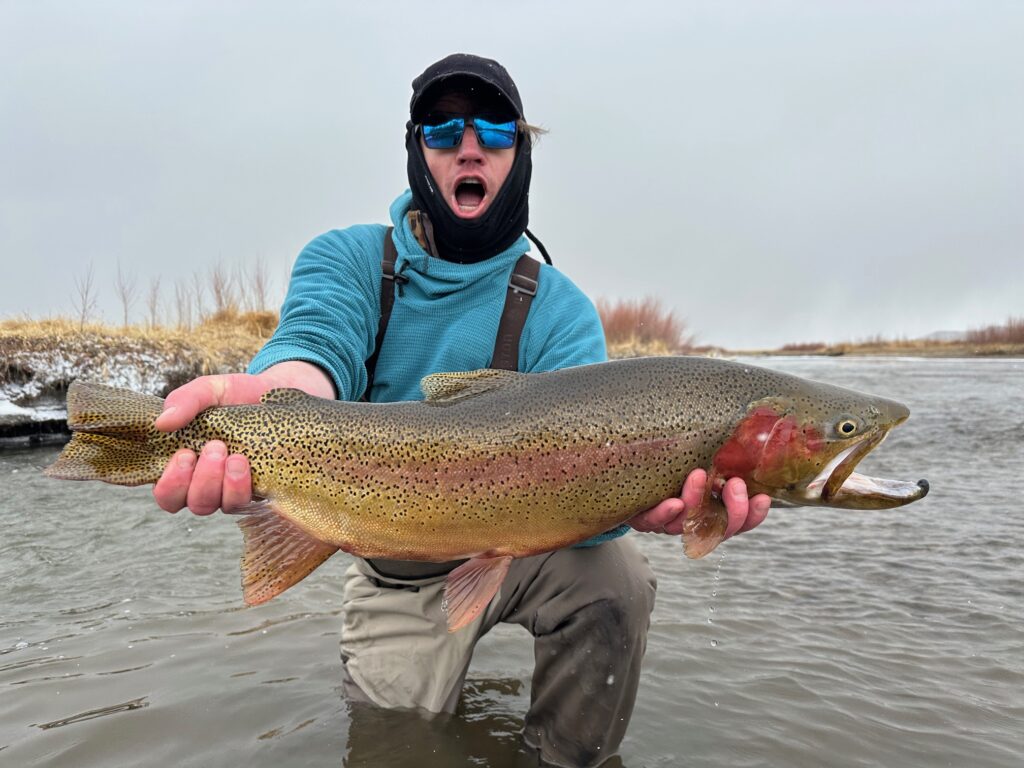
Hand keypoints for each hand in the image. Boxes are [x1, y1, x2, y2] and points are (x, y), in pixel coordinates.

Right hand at [152, 363, 334, 514]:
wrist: (279, 392)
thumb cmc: (238, 395)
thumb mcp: (210, 389)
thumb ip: (185, 401)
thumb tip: (162, 423)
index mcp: (188, 464)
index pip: (167, 494)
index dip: (170, 484)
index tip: (184, 455)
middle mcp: (209, 483)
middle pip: (195, 504)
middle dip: (202, 480)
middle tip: (215, 447)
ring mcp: (236, 488)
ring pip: (223, 506)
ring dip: (225, 485)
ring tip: (236, 457)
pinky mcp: (262, 488)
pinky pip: (250, 502)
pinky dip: (244, 486)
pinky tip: (247, 464)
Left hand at [629, 469, 769, 538]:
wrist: (626, 473)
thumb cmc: (671, 463)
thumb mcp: (698, 458)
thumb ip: (720, 455)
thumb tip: (746, 427)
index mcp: (709, 511)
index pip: (738, 522)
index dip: (753, 516)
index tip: (763, 498)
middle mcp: (691, 521)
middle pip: (718, 530)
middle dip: (732, 511)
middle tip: (735, 484)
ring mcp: (667, 522)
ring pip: (686, 525)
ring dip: (696, 502)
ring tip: (699, 475)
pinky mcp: (642, 518)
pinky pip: (653, 522)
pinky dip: (664, 514)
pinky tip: (673, 502)